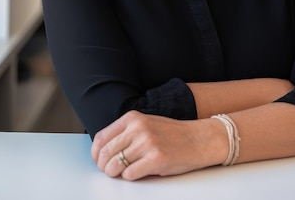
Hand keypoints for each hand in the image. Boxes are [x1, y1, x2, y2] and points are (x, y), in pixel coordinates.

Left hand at [91, 110, 227, 180]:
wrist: (198, 139)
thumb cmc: (172, 134)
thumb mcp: (145, 124)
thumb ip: (125, 132)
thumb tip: (102, 151)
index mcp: (133, 118)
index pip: (101, 138)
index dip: (96, 154)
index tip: (99, 160)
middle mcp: (138, 128)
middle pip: (105, 153)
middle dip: (104, 167)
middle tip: (110, 171)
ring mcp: (147, 143)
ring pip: (115, 166)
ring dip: (116, 174)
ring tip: (124, 172)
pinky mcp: (156, 159)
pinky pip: (130, 175)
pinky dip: (131, 177)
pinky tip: (139, 172)